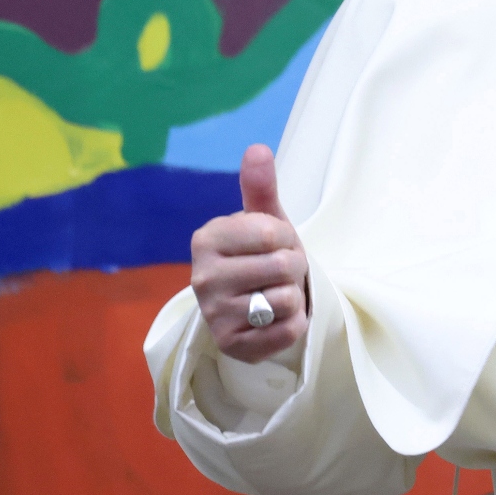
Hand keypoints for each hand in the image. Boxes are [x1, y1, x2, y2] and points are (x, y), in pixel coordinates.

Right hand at [190, 144, 309, 363]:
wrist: (254, 303)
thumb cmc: (262, 255)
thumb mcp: (264, 219)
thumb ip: (260, 187)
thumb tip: (258, 148)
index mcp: (206, 239)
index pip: (272, 233)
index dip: (287, 239)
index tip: (274, 245)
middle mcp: (202, 278)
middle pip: (283, 267)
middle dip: (294, 268)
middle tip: (278, 273)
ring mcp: (214, 315)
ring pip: (286, 300)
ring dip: (293, 297)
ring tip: (275, 294)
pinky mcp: (231, 346)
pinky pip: (287, 331)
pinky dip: (292, 325)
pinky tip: (274, 320)